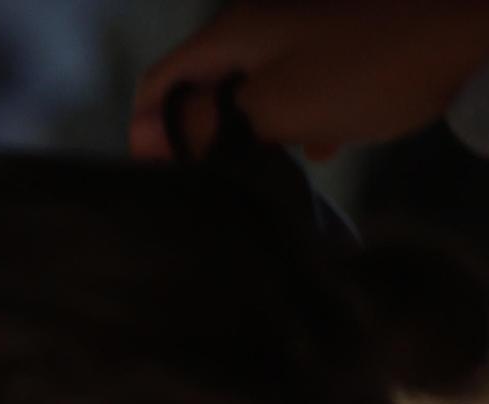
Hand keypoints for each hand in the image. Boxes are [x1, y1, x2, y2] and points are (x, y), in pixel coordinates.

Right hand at [131, 0, 488, 161]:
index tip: (166, 180)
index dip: (149, 135)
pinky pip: (296, 82)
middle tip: (225, 182)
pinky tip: (325, 139)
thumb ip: (206, 124)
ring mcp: (302, 26)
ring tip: (281, 164)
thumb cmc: (367, 70)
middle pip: (205, 87)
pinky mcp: (338, 39)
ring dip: (257, 132)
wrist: (470, 27)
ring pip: (252, 89)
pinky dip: (300, 114)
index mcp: (234, 30)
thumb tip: (149, 137)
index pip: (159, 83)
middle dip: (207, 136)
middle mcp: (259, 20)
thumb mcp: (276, 107)